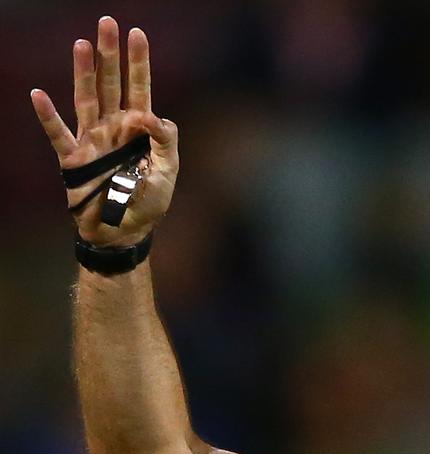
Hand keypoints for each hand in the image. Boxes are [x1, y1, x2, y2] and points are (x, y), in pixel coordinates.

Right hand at [30, 16, 178, 247]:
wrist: (125, 231)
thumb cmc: (148, 202)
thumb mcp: (168, 171)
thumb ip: (166, 141)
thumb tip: (153, 114)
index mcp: (139, 129)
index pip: (140, 88)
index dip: (138, 62)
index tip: (137, 33)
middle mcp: (114, 128)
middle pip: (111, 83)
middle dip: (110, 54)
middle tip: (107, 23)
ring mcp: (92, 140)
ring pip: (86, 98)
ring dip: (83, 72)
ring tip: (81, 44)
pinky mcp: (74, 159)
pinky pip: (58, 133)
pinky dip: (48, 115)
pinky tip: (38, 94)